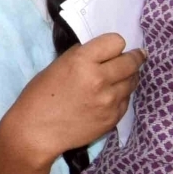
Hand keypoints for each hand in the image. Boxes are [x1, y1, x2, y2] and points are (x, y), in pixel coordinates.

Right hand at [3, 33, 142, 164]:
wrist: (37, 131)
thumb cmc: (39, 96)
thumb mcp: (56, 67)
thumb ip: (80, 57)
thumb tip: (99, 54)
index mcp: (81, 61)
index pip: (116, 42)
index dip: (114, 44)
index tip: (113, 49)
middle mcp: (100, 78)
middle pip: (131, 61)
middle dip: (134, 57)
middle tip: (135, 57)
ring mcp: (110, 100)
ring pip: (133, 80)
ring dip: (127, 77)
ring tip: (119, 78)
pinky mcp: (114, 117)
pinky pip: (126, 100)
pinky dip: (121, 96)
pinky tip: (108, 98)